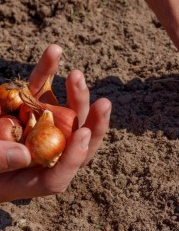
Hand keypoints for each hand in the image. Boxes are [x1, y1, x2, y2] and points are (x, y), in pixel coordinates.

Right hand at [0, 44, 110, 202]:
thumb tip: (23, 154)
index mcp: (33, 178)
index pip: (61, 172)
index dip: (75, 156)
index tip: (84, 134)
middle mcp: (43, 154)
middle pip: (75, 141)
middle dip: (93, 122)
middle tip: (103, 103)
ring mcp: (36, 128)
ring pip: (65, 113)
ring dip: (75, 94)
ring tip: (77, 75)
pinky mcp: (25, 107)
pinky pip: (40, 90)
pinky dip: (46, 71)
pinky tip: (55, 52)